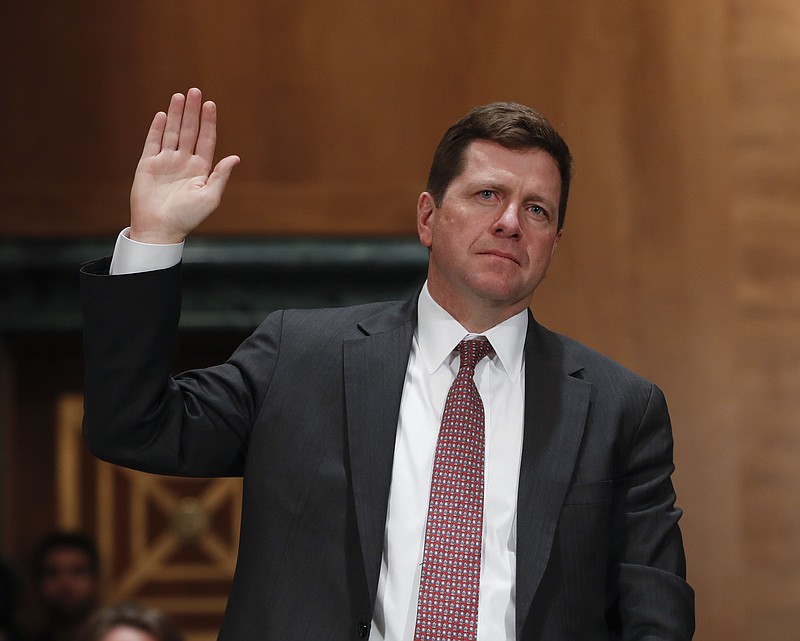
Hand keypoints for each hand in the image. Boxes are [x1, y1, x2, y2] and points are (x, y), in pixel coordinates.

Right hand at [129, 88, 239, 243]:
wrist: (160, 228)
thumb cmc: (187, 217)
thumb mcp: (210, 197)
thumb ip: (221, 176)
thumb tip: (235, 157)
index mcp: (201, 170)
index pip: (206, 140)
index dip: (208, 122)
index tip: (211, 104)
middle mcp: (184, 163)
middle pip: (189, 131)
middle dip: (192, 112)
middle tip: (195, 91)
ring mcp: (166, 162)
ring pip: (172, 133)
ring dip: (175, 114)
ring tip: (179, 96)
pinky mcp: (148, 165)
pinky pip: (153, 142)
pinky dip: (157, 128)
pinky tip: (162, 114)